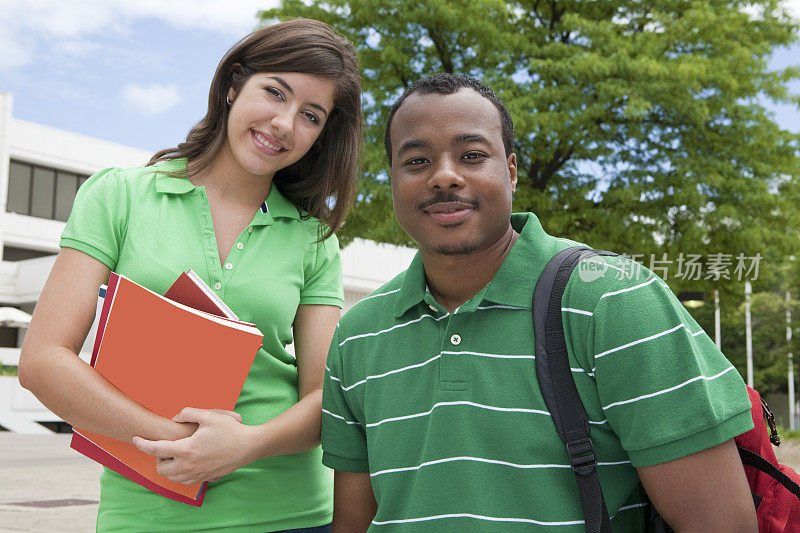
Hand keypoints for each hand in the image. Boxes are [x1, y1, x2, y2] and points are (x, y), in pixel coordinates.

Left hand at [132, 407, 253, 484]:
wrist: (248, 446)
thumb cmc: (230, 430)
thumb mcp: (208, 415)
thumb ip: (187, 413)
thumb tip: (174, 417)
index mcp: (186, 449)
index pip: (155, 449)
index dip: (142, 443)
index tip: (135, 438)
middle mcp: (188, 465)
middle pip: (160, 467)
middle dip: (158, 457)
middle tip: (167, 445)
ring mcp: (196, 474)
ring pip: (170, 477)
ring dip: (168, 466)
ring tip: (176, 453)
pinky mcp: (204, 478)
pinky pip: (183, 481)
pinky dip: (179, 473)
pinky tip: (186, 462)